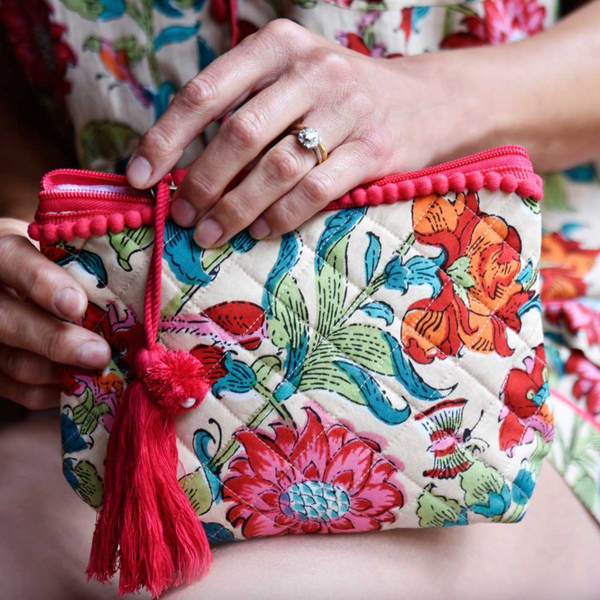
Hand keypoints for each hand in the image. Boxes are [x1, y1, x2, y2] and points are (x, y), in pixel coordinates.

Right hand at [0, 219, 110, 409]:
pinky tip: (85, 382)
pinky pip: (21, 391)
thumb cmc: (59, 260)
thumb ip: (84, 263)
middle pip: (7, 321)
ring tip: (100, 368)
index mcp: (2, 254)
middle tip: (100, 352)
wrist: (26, 283)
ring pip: (14, 362)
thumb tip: (141, 283)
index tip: (77, 304)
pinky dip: (55, 391)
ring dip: (61, 371)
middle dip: (56, 341)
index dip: (41, 283)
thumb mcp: (63, 249)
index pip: (12, 261)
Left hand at [126, 19, 478, 247]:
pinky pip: (315, 191)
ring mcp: (347, 108)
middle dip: (201, 183)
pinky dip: (281, 217)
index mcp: (278, 46)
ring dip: (235, 208)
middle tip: (182, 216)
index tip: (139, 177)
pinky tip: (261, 232)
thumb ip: (244, 108)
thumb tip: (182, 165)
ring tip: (210, 234)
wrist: (425, 101)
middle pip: (238, 134)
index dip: (165, 139)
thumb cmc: (341, 97)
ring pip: (275, 168)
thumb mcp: (292, 79)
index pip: (206, 93)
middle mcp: (312, 70)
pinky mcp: (374, 149)